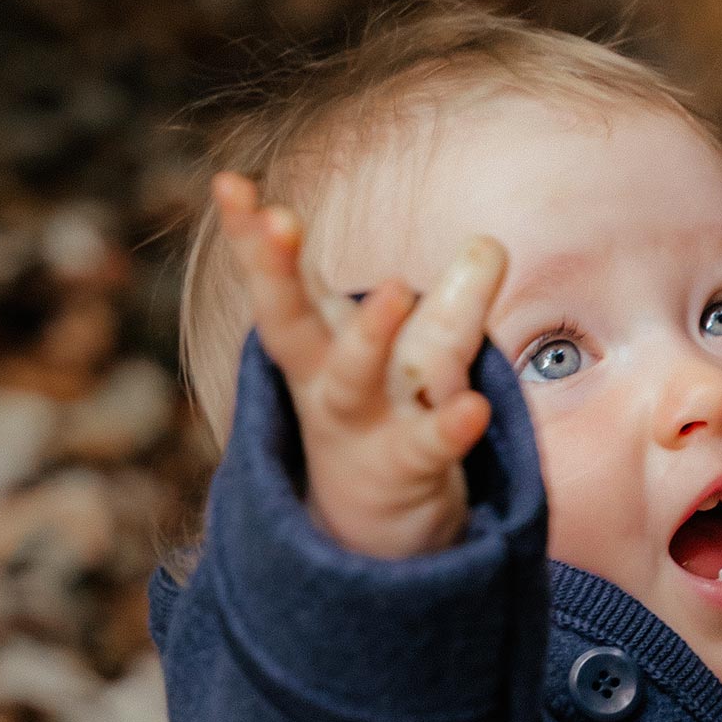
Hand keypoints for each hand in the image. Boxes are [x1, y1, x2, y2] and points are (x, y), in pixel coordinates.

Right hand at [211, 172, 508, 559]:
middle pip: (289, 324)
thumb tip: (491, 244)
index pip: (282, 285)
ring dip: (366, 336)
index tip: (229, 183)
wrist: (383, 538)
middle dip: (276, 272)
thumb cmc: (393, 428)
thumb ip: (453, 303)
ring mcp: (363, 430)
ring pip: (351, 380)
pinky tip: (473, 406)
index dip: (254, 238)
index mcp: (319, 346)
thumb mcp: (420, 360)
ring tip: (392, 287)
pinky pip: (426, 446)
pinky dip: (448, 427)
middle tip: (276, 217)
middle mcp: (327, 384)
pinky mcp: (406, 472)